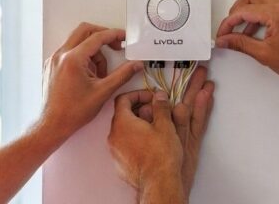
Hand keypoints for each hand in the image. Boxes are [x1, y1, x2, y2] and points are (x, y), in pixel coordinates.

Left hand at [39, 22, 141, 142]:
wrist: (52, 125)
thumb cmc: (72, 112)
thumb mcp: (103, 92)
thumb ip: (122, 75)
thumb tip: (135, 65)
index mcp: (73, 59)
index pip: (97, 37)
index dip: (114, 35)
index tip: (123, 37)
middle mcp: (61, 55)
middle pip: (85, 31)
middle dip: (102, 36)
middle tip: (115, 46)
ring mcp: (54, 59)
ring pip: (77, 41)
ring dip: (93, 51)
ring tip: (101, 73)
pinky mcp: (52, 65)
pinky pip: (70, 52)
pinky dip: (83, 57)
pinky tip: (89, 75)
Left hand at [108, 67, 213, 199]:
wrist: (158, 184)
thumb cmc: (161, 154)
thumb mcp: (165, 125)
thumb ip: (160, 107)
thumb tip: (159, 96)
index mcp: (122, 122)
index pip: (122, 99)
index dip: (138, 95)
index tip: (151, 98)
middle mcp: (113, 136)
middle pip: (122, 114)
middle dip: (139, 110)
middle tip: (155, 113)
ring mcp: (114, 151)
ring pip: (123, 131)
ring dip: (137, 125)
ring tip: (155, 129)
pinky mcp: (119, 163)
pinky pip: (124, 145)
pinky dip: (134, 139)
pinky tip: (149, 144)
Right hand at [216, 0, 278, 86]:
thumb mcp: (264, 54)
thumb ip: (241, 44)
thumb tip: (226, 39)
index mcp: (276, 13)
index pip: (244, 10)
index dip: (229, 22)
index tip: (223, 33)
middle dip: (237, 10)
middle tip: (231, 27)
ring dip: (249, 6)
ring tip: (245, 26)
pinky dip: (261, 7)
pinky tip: (258, 24)